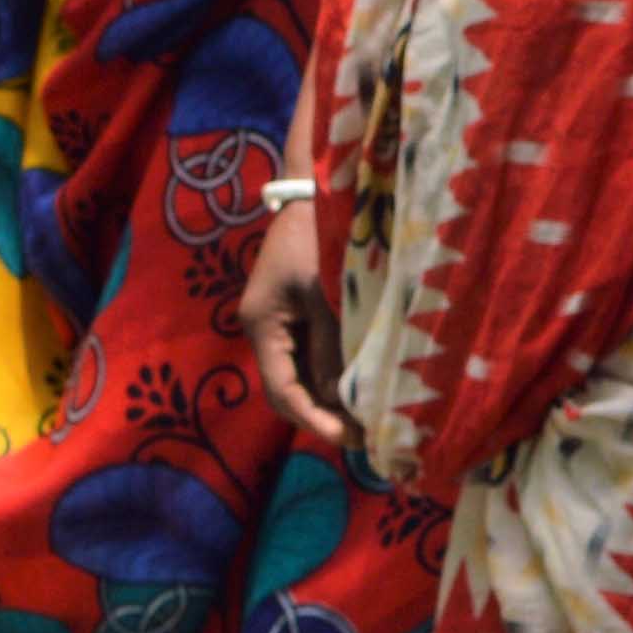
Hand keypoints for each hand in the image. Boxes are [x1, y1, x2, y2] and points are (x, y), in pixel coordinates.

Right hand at [241, 196, 350, 455]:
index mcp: (263, 326)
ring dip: (330, 399)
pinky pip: (311, 357)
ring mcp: (279, 324)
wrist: (311, 194)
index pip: (282, 390)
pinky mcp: (296, 315)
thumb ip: (331, 345)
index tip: (348, 439)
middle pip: (289, 389)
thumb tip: (340, 398)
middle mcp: (266, 331)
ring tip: (368, 419)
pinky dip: (333, 376)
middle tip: (365, 436)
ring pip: (301, 376)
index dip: (314, 419)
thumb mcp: (324, 293)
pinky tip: (360, 387)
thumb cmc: (316, 236)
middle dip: (323, 415)